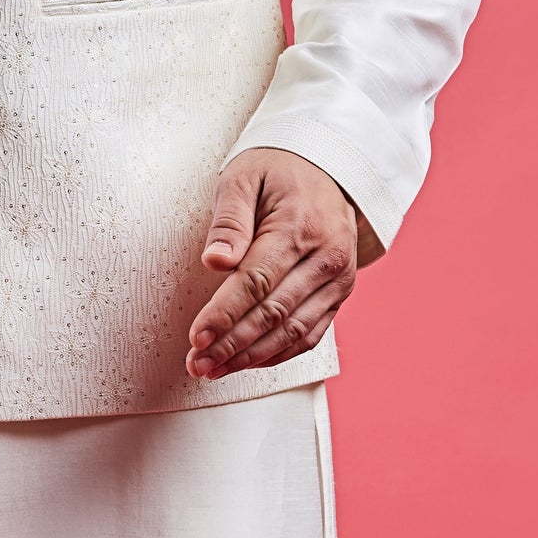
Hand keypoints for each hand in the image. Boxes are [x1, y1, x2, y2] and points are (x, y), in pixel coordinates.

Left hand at [185, 149, 378, 379]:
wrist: (327, 166)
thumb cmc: (276, 170)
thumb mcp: (243, 176)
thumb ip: (229, 219)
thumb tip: (215, 261)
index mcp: (300, 227)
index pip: (257, 282)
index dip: (225, 314)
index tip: (196, 338)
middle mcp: (327, 257)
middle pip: (274, 313)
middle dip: (232, 344)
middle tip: (197, 364)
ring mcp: (339, 279)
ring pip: (293, 331)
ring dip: (251, 357)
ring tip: (213, 370)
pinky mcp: (340, 292)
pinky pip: (311, 333)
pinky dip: (279, 353)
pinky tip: (247, 363)